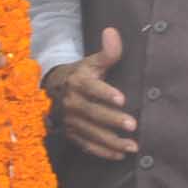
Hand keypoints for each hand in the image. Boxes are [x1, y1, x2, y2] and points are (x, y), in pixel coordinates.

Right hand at [45, 28, 136, 160]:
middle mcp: (71, 103)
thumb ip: (107, 52)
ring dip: (112, 141)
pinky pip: (87, 145)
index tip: (122, 99)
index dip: (105, 93)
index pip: (91, 88)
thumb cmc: (81, 75)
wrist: (54, 91)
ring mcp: (71, 121)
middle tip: (133, 125)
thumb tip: (112, 32)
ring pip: (91, 133)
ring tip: (133, 146)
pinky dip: (103, 152)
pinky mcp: (72, 135)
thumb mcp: (92, 62)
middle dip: (112, 120)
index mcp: (77, 82)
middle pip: (92, 113)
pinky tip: (120, 155)